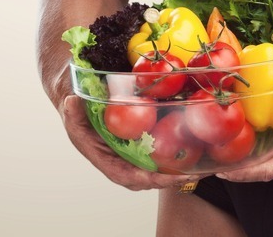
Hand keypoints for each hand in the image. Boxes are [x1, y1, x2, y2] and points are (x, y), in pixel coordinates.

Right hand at [59, 94, 199, 190]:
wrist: (78, 92)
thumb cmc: (75, 101)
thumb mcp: (71, 103)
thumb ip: (72, 108)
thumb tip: (72, 102)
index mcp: (99, 153)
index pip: (123, 174)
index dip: (143, 179)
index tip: (162, 178)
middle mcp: (116, 156)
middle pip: (145, 177)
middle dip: (168, 179)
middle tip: (192, 174)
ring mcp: (129, 149)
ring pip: (154, 166)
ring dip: (176, 170)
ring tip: (202, 167)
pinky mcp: (140, 139)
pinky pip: (158, 150)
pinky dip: (175, 152)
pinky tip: (196, 145)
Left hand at [216, 76, 272, 182]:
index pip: (269, 170)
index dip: (245, 173)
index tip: (223, 172)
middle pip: (263, 171)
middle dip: (238, 170)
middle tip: (211, 161)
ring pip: (269, 164)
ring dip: (247, 161)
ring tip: (223, 152)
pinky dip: (260, 152)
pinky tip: (248, 139)